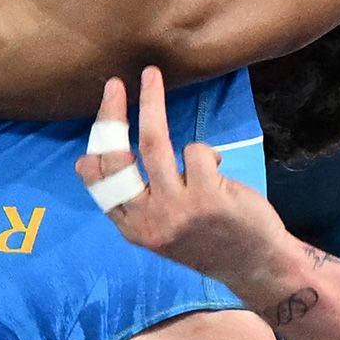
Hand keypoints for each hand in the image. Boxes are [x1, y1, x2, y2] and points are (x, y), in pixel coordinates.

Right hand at [76, 67, 291, 295]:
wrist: (253, 264)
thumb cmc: (205, 238)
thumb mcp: (159, 229)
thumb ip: (132, 200)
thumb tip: (86, 162)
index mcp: (134, 228)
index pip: (100, 184)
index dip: (95, 145)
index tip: (100, 117)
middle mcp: (150, 220)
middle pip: (119, 158)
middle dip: (112, 115)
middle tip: (114, 85)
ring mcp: (178, 208)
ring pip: (153, 143)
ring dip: (151, 102)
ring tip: (151, 75)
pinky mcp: (208, 196)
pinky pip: (195, 152)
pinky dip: (204, 152)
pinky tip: (215, 168)